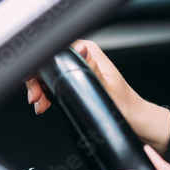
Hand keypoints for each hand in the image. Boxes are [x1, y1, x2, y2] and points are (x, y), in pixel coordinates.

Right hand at [25, 39, 169, 153]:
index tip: (38, 84)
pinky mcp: (77, 81)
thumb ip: (91, 67)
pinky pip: (54, 83)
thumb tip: (80, 50)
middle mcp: (83, 57)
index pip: (55, 48)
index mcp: (89, 52)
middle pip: (48, 61)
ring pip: (48, 73)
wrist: (133, 120)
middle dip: (37, 81)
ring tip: (41, 104)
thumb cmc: (123, 105)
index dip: (41, 65)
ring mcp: (79, 69)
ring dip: (40, 89)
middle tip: (37, 99)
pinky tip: (45, 104)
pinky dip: (47, 94)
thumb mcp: (104, 86)